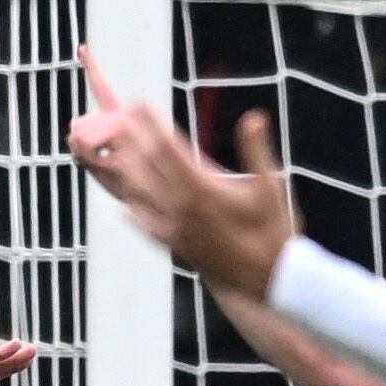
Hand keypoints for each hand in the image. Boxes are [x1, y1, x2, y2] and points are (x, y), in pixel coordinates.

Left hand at [69, 52, 298, 296]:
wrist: (267, 282)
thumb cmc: (274, 232)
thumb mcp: (272, 187)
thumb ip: (257, 150)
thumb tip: (253, 117)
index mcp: (202, 189)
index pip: (168, 149)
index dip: (151, 124)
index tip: (139, 102)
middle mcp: (182, 208)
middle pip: (146, 167)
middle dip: (130, 140)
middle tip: (116, 119)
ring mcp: (174, 229)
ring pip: (139, 195)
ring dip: (123, 171)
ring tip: (112, 154)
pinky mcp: (175, 246)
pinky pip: (145, 225)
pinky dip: (133, 210)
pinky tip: (125, 206)